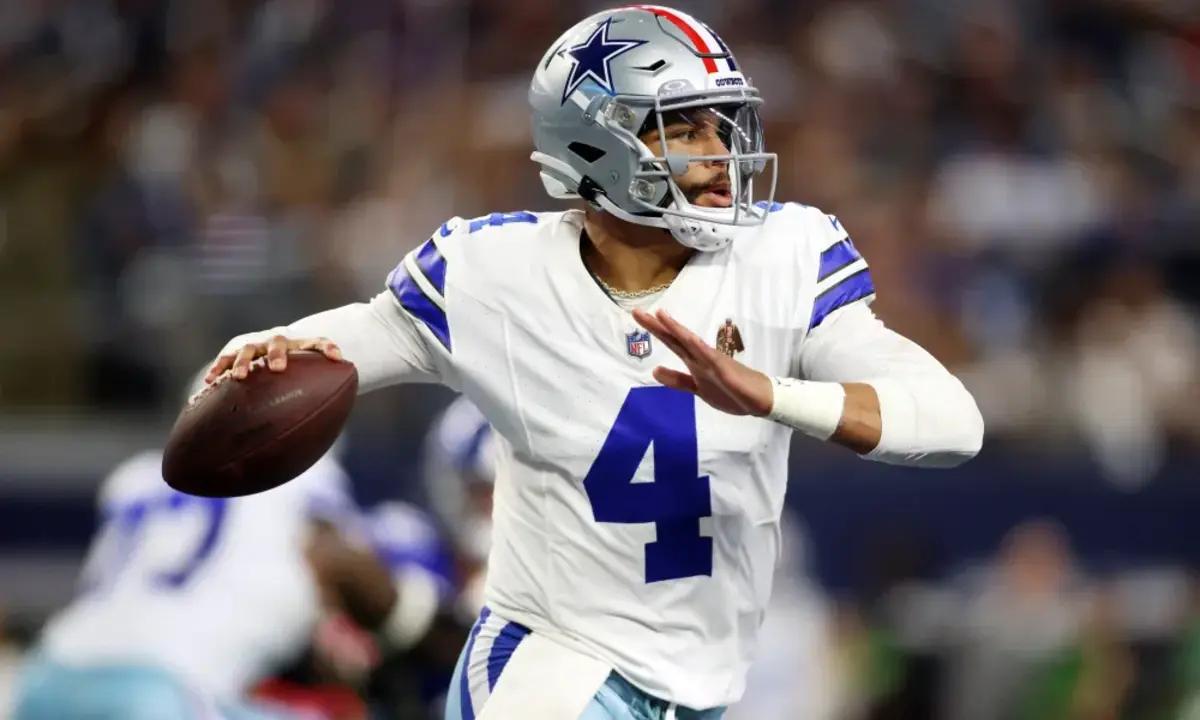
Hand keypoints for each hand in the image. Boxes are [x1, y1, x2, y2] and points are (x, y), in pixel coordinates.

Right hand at [205, 335, 343, 382]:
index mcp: (299, 345)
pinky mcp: (234, 351)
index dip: (328, 348)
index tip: (338, 358)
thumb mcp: (308, 375)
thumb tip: (335, 416)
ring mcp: (254, 344)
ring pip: (247, 349)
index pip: (317, 342)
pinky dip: (217, 368)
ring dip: (242, 361)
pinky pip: (224, 359)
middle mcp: (275, 341)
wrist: (269, 350)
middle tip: (278, 368)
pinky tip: (209, 382)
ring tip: (237, 377)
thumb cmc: (293, 369)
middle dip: (277, 354)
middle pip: (277, 342)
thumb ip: (323, 388)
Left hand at [632, 308, 772, 416]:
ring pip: (689, 342)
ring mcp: (711, 361)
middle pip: (675, 338)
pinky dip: (696, 345)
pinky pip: (707, 355)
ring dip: (674, 328)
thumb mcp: (697, 389)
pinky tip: (685, 336)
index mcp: (694, 361)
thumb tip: (654, 370)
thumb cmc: (731, 392)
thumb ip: (677, 380)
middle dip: (656, 325)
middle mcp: (700, 356)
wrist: (759, 400)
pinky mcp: (722, 368)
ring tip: (659, 314)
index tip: (639, 316)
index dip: (655, 330)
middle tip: (636, 311)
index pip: (671, 342)